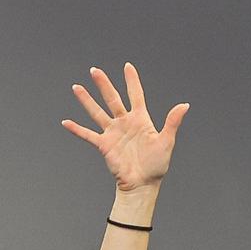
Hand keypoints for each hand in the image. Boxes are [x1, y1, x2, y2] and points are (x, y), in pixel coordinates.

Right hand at [59, 63, 188, 194]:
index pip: (136, 95)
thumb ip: (172, 122)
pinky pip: (88, 135)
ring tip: (76, 87)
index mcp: (141, 120)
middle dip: (103, 84)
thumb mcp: (166, 141)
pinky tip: (65, 122)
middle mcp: (125, 123)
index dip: (132, 81)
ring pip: (97, 112)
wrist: (142, 184)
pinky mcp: (104, 145)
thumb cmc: (157, 165)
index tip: (127, 66)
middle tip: (94, 70)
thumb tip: (185, 105)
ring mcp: (113, 133)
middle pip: (112, 99)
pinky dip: (77, 129)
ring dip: (86, 100)